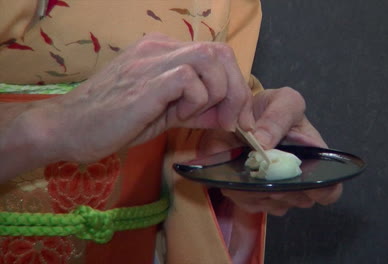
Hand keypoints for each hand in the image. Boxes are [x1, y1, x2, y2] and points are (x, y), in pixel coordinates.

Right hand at [31, 33, 253, 162]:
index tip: (236, 117)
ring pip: (210, 60)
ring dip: (215, 95)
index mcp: (164, 51)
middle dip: (235, 90)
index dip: (235, 85)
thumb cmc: (112, 122)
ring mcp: (152, 60)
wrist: (68, 128)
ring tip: (192, 116)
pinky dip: (195, 102)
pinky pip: (189, 80)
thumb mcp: (164, 113)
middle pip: (220, 52)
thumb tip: (229, 114)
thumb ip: (196, 108)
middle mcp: (160, 47)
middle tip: (229, 120)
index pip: (216, 54)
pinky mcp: (146, 80)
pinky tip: (177, 116)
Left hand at [199, 87, 342, 215]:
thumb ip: (278, 117)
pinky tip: (237, 173)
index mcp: (316, 160)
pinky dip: (240, 191)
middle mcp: (299, 181)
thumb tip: (264, 143)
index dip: (321, 192)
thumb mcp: (283, 100)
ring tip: (247, 165)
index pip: (329, 190)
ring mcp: (277, 192)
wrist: (245, 113)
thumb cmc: (273, 107)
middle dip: (280, 187)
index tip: (298, 179)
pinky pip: (249, 204)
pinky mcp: (253, 195)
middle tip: (263, 168)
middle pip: (298, 201)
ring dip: (257, 189)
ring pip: (272, 205)